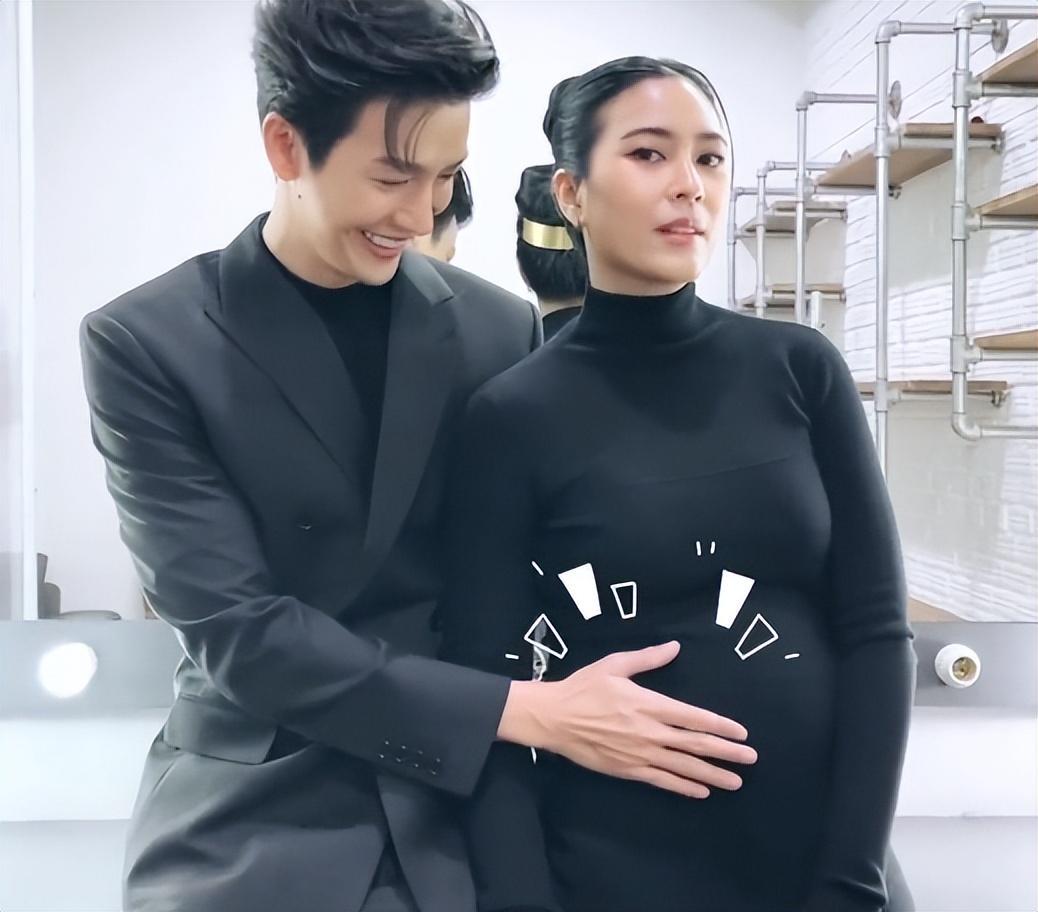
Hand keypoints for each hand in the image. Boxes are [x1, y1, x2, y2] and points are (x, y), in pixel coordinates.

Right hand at [499, 641, 755, 798]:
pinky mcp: (628, 770)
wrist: (553, 717)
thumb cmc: (583, 687)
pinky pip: (662, 781)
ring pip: (683, 767)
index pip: (693, 718)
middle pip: (695, 745)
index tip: (741, 732)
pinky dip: (684, 787)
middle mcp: (649, 732)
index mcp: (648, 704)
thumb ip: (648, 659)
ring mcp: (639, 754)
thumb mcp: (614, 665)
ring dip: (712, 775)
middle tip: (750, 759)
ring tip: (735, 782)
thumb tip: (675, 647)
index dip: (720, 725)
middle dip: (726, 753)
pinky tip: (701, 792)